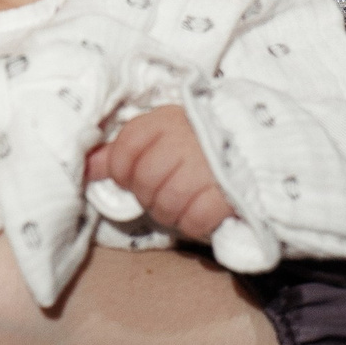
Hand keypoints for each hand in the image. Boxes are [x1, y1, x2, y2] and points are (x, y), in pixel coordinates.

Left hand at [86, 106, 233, 242]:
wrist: (259, 147)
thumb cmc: (201, 142)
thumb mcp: (162, 135)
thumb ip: (121, 151)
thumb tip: (86, 168)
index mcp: (166, 120)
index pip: (126, 148)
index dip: (123, 170)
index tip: (133, 176)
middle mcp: (185, 140)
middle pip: (144, 182)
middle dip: (149, 196)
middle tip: (165, 191)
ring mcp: (207, 167)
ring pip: (166, 204)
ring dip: (171, 212)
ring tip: (184, 202)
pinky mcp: (228, 193)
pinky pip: (195, 220)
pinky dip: (194, 224)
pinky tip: (202, 213)